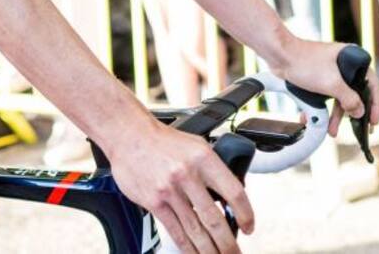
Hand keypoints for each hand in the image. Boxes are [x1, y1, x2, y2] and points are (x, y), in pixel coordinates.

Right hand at [110, 121, 253, 253]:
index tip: (248, 226)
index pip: (234, 192)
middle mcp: (187, 175)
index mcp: (204, 158)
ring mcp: (170, 191)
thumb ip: (213, 169)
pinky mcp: (154, 202)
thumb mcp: (196, 146)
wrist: (130, 136)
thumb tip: (228, 195)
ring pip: (195, 230)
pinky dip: (187, 247)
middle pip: (214, 219)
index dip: (245, 214)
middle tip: (235, 253)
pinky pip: (175, 231)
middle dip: (228, 243)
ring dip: (209, 250)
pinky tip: (195, 253)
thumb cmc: (164, 141)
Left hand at [271, 37, 378, 136]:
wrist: (280, 55)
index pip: (371, 83)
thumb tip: (360, 111)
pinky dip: (322, 108)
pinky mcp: (319, 77)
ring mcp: (331, 71)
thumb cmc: (305, 62)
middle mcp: (344, 64)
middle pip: (354, 93)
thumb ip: (349, 99)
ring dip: (335, 115)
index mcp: (352, 58)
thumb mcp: (332, 83)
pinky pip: (326, 96)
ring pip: (338, 97)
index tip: (374, 120)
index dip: (375, 103)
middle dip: (351, 114)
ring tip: (331, 130)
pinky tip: (315, 119)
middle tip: (358, 129)